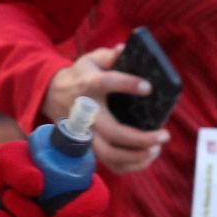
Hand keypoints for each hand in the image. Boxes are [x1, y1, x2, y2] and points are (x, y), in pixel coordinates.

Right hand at [42, 46, 166, 173]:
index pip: (107, 83)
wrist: (52, 94)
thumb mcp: (90, 60)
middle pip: (113, 132)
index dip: (128, 85)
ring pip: (110, 154)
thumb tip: (124, 50)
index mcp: (88, 85)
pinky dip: (130, 165)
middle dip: (140, 138)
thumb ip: (109, 56)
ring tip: (156, 148)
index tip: (148, 87)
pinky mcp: (89, 147)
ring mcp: (87, 134)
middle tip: (164, 134)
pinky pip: (110, 164)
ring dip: (136, 156)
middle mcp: (87, 113)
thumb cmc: (80, 76)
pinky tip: (147, 157)